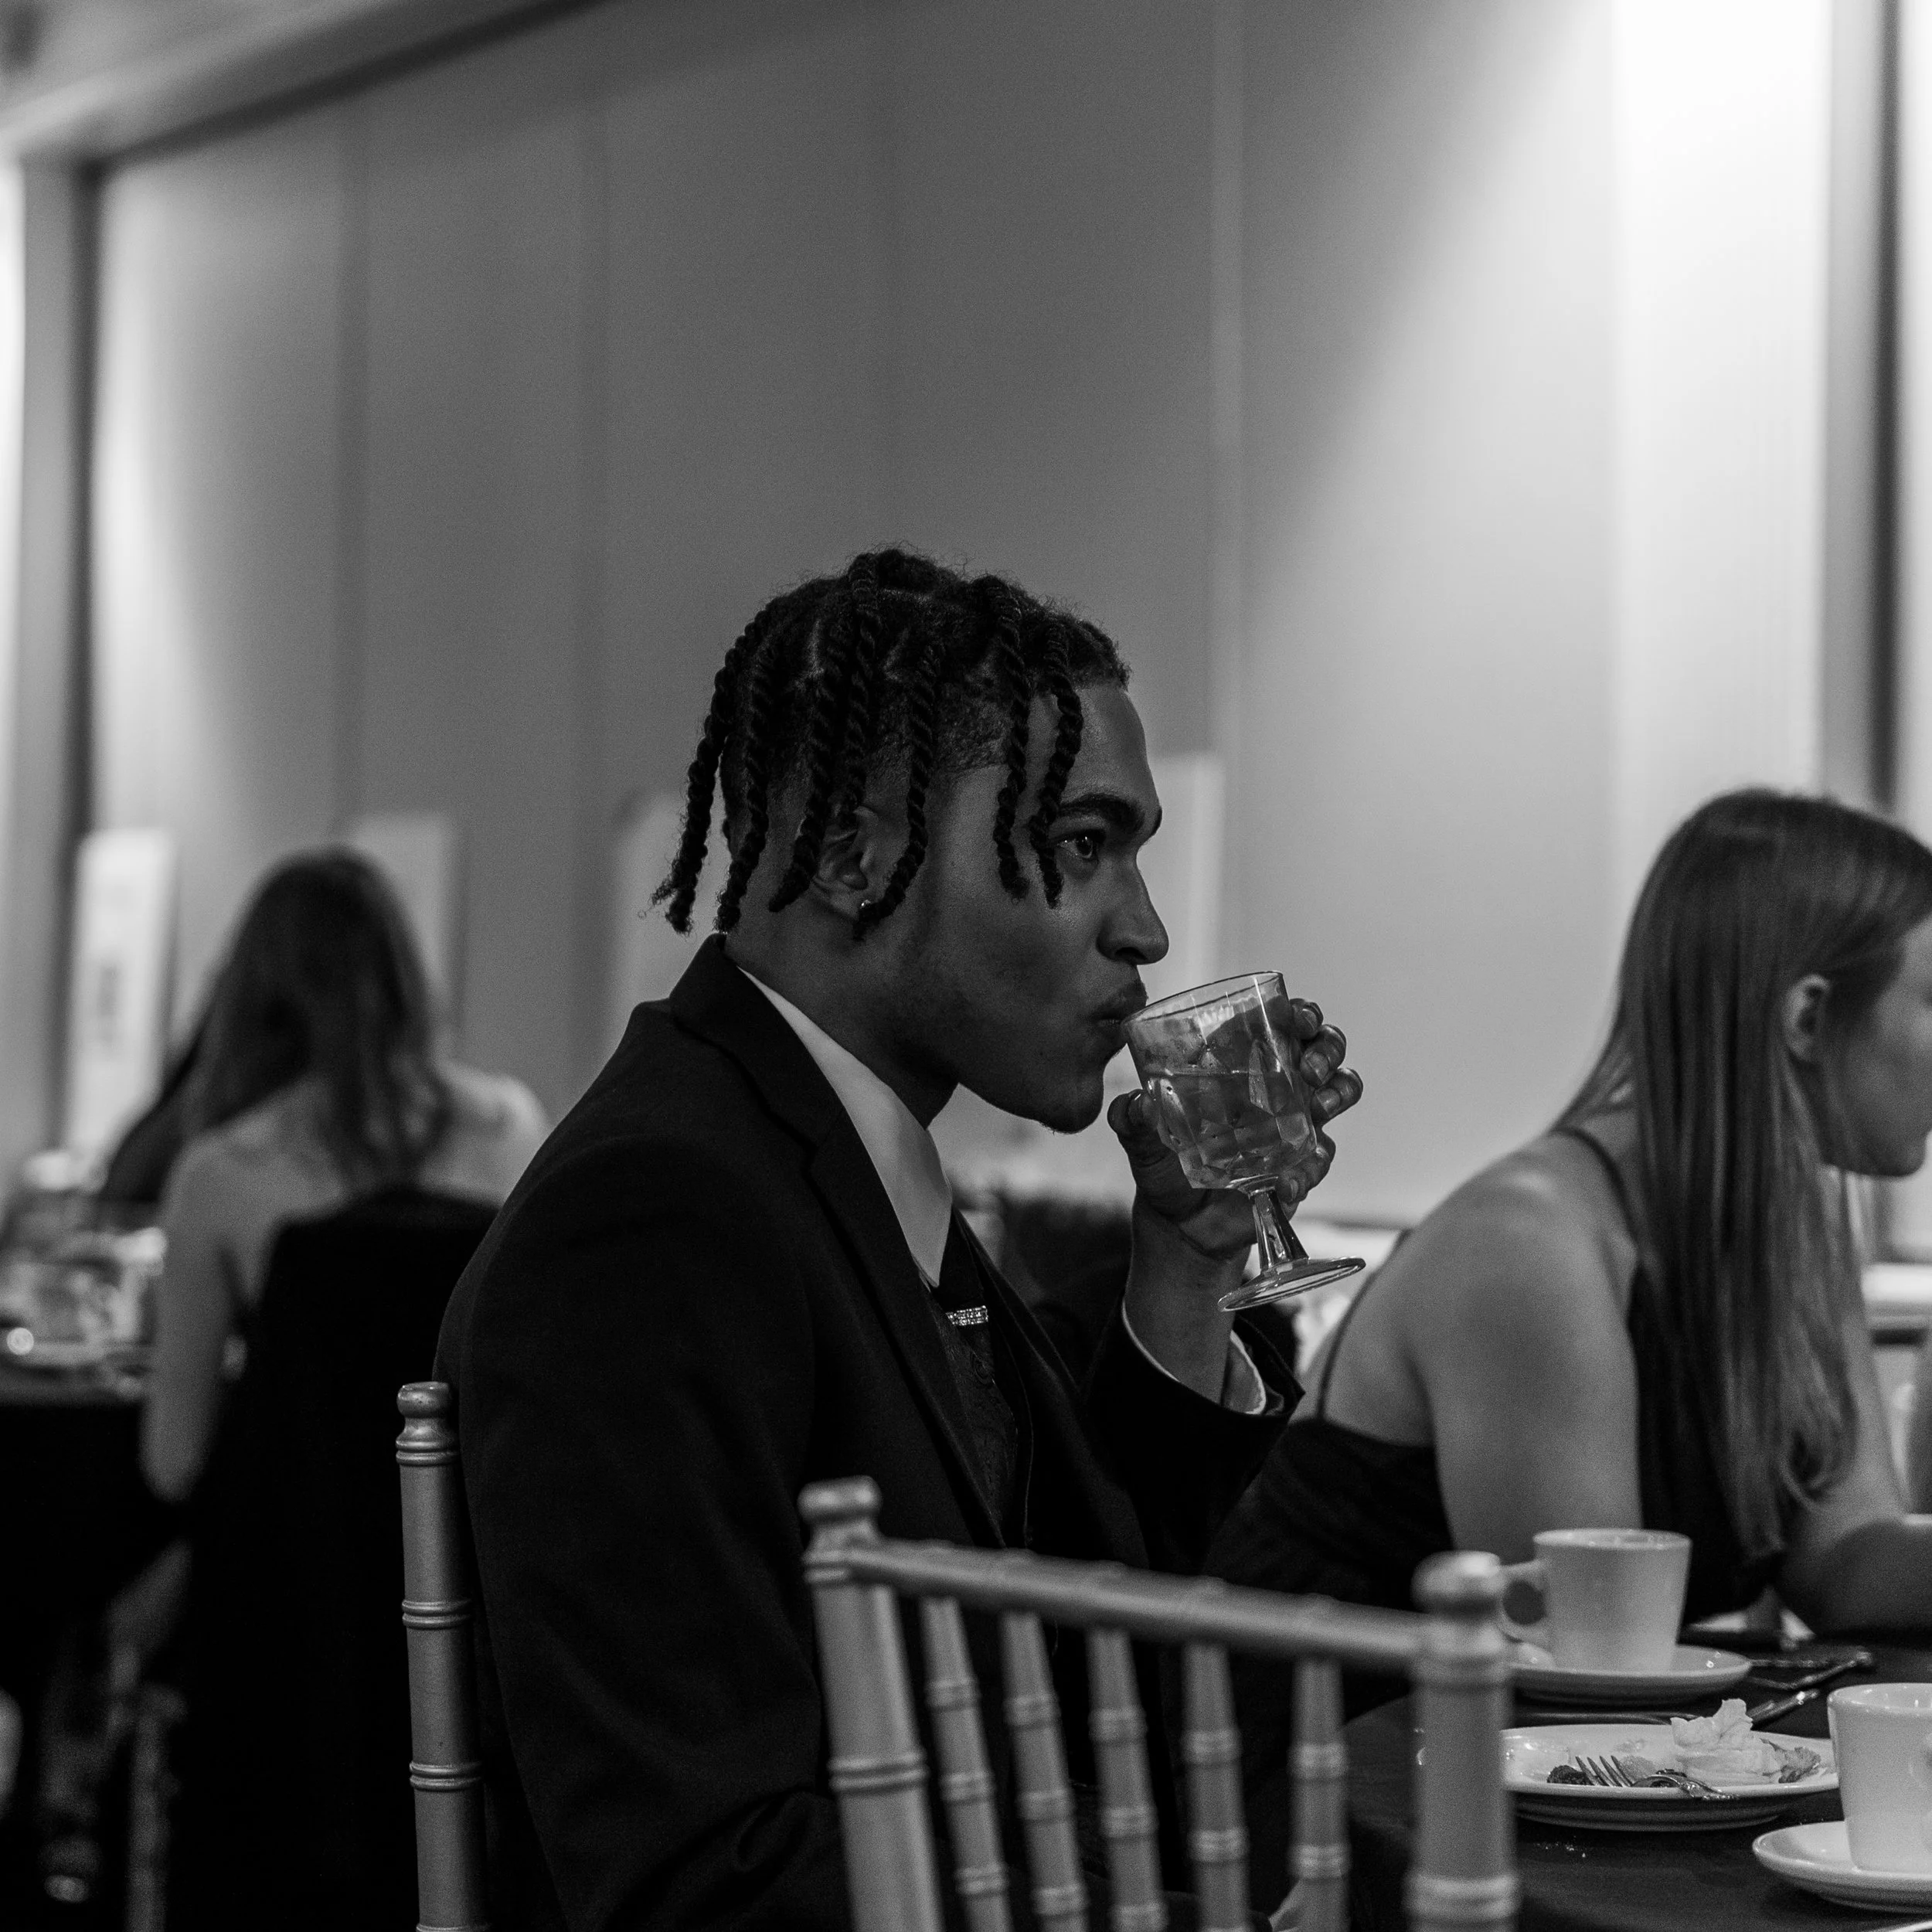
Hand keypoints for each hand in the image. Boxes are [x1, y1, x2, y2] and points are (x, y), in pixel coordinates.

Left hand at [1107, 999, 1362, 1250]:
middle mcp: (1276, 1085)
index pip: (1282, 1021)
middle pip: (1325, 1046)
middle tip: (1309, 1067)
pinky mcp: (1302, 1163)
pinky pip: (1322, 1158)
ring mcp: (1295, 1122)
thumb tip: (1140, 1103)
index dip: (1301, 1013)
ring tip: (1319, 1107)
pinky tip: (1287, 1183)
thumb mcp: (1141, 1140)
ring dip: (1338, 1091)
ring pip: (1341, 1089)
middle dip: (1327, 1048)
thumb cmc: (1164, 1167)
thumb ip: (1132, 1119)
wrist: (1181, 1224)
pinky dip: (1310, 1169)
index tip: (1299, 1019)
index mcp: (1240, 1063)